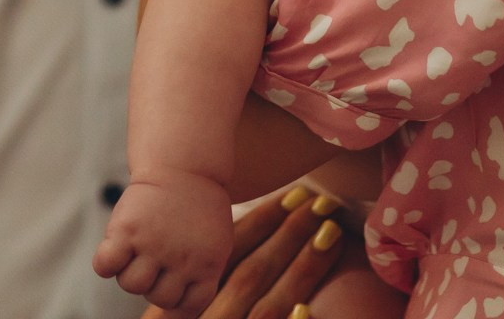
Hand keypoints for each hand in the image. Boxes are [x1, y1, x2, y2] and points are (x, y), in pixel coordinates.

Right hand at [95, 176, 236, 316]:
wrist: (184, 165)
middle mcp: (181, 259)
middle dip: (153, 283)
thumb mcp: (214, 243)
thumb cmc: (199, 206)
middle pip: (157, 297)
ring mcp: (153, 244)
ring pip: (131, 284)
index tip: (171, 290)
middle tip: (154, 258)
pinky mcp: (127, 229)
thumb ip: (201, 272)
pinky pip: (105, 265)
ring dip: (130, 272)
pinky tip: (114, 249)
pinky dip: (105, 263)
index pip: (188, 308)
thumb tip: (176, 312)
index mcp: (207, 266)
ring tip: (135, 250)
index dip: (176, 304)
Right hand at [140, 187, 346, 318]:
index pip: (227, 255)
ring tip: (330, 235)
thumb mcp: (173, 318)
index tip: (289, 196)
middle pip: (251, 273)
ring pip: (267, 306)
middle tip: (319, 203)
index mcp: (186, 305)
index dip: (259, 223)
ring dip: (301, 269)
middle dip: (288, 235)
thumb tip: (238, 257)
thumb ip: (196, 294)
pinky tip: (306, 310)